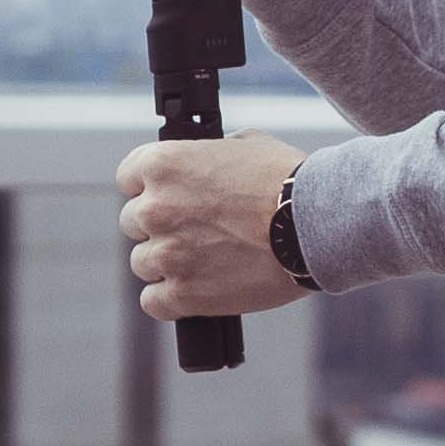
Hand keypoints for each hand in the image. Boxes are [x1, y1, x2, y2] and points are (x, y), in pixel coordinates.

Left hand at [117, 129, 315, 319]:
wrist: (314, 224)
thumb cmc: (286, 179)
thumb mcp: (246, 144)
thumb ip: (211, 155)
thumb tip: (205, 164)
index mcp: (164, 164)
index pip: (129, 177)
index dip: (149, 186)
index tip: (168, 195)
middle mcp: (155, 208)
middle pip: (133, 222)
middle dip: (161, 224)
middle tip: (195, 228)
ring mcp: (166, 253)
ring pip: (143, 263)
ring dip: (167, 261)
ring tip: (204, 259)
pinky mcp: (181, 294)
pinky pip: (153, 301)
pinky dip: (171, 297)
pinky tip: (195, 288)